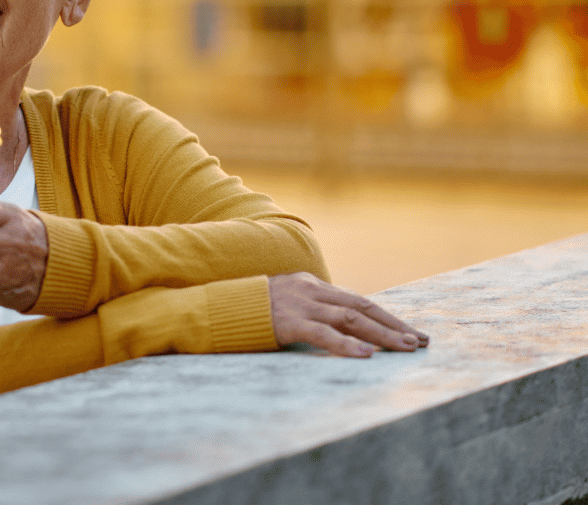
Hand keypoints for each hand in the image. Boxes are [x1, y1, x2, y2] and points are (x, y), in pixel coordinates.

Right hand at [269, 272, 429, 357]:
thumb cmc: (253, 309)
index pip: (357, 300)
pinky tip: (368, 355)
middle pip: (363, 306)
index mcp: (312, 284)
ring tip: (405, 348)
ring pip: (352, 318)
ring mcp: (301, 304)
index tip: (409, 332)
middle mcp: (312, 290)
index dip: (386, 317)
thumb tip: (338, 325)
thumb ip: (311, 308)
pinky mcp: (290, 322)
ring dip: (382, 335)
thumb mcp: (287, 301)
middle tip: (420, 341)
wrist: (219, 305)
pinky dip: (349, 345)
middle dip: (394, 325)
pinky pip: (325, 334)